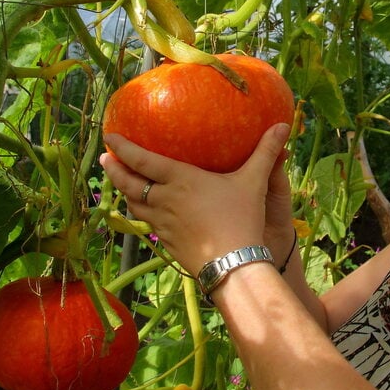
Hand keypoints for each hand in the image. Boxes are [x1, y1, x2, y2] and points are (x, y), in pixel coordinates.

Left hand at [101, 123, 290, 276]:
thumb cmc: (241, 218)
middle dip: (114, 169)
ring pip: (134, 205)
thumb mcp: (254, 181)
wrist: (232, 265)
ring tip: (121, 182)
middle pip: (128, 184)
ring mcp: (162, 224)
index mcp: (179, 180)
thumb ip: (266, 152)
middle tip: (105, 158)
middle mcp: (164, 200)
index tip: (110, 136)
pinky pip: (146, 223)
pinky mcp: (167, 243)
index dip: (123, 148)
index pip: (141, 160)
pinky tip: (146, 212)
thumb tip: (284, 124)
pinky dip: (140, 212)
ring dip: (123, 192)